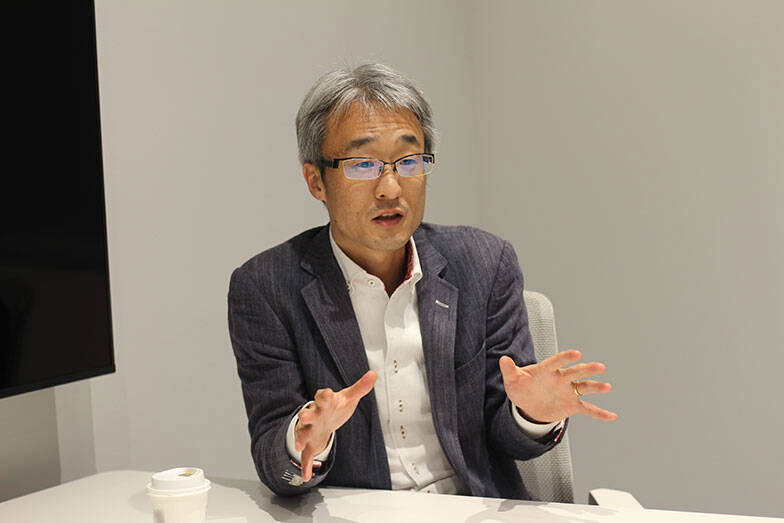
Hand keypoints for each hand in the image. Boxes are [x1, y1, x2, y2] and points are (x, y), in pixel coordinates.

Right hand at [294, 370, 376, 480]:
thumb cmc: (335, 407)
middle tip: (304, 416)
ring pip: (303, 433)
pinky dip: (306, 466)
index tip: (328, 392)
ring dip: (300, 438)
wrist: (322, 420)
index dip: (324, 395)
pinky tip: (306, 476)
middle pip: (308, 414)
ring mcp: (310, 430)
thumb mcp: (348, 398)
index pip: (323, 396)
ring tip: (299, 445)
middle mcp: (314, 415)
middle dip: (306, 415)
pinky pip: (306, 456)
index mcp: (324, 403)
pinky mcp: (309, 444)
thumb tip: (373, 374)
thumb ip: (360, 387)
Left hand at [499, 350, 616, 422]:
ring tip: (607, 387)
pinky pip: (588, 409)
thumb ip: (510, 370)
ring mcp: (568, 391)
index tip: (576, 353)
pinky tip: (612, 416)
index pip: (557, 362)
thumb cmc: (521, 387)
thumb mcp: (513, 380)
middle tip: (600, 367)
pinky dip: (599, 413)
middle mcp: (561, 379)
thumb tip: (503, 359)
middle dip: (587, 370)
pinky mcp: (573, 405)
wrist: (528, 404)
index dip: (566, 358)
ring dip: (595, 387)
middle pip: (575, 372)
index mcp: (547, 370)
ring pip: (584, 387)